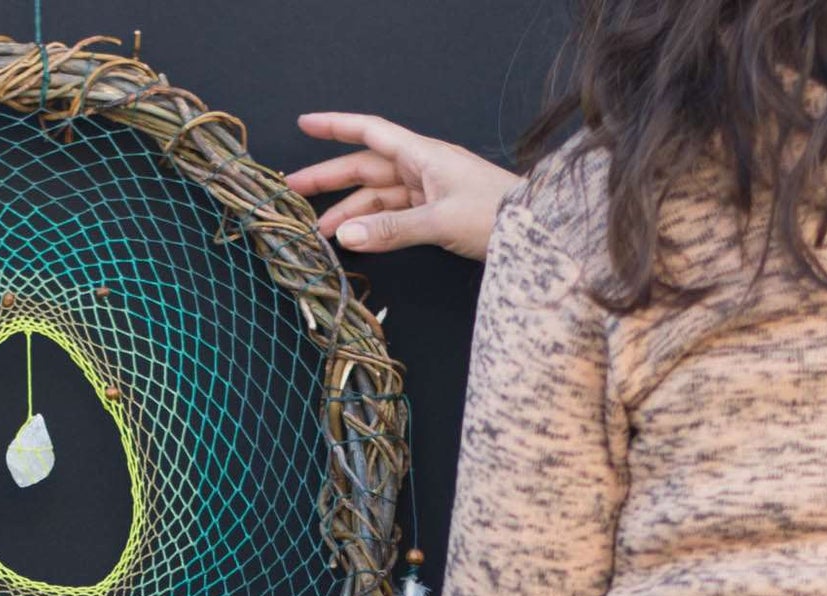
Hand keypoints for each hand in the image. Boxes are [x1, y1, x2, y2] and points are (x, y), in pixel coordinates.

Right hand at [285, 113, 521, 262]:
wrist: (534, 232)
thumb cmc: (495, 215)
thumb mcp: (440, 221)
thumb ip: (390, 231)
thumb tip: (344, 236)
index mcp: (424, 156)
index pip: (371, 133)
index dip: (336, 127)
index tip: (305, 124)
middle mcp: (421, 169)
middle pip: (365, 168)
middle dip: (328, 178)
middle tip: (292, 191)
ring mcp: (426, 192)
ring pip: (375, 197)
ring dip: (347, 213)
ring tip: (318, 233)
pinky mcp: (432, 213)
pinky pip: (390, 217)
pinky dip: (369, 227)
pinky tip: (351, 239)